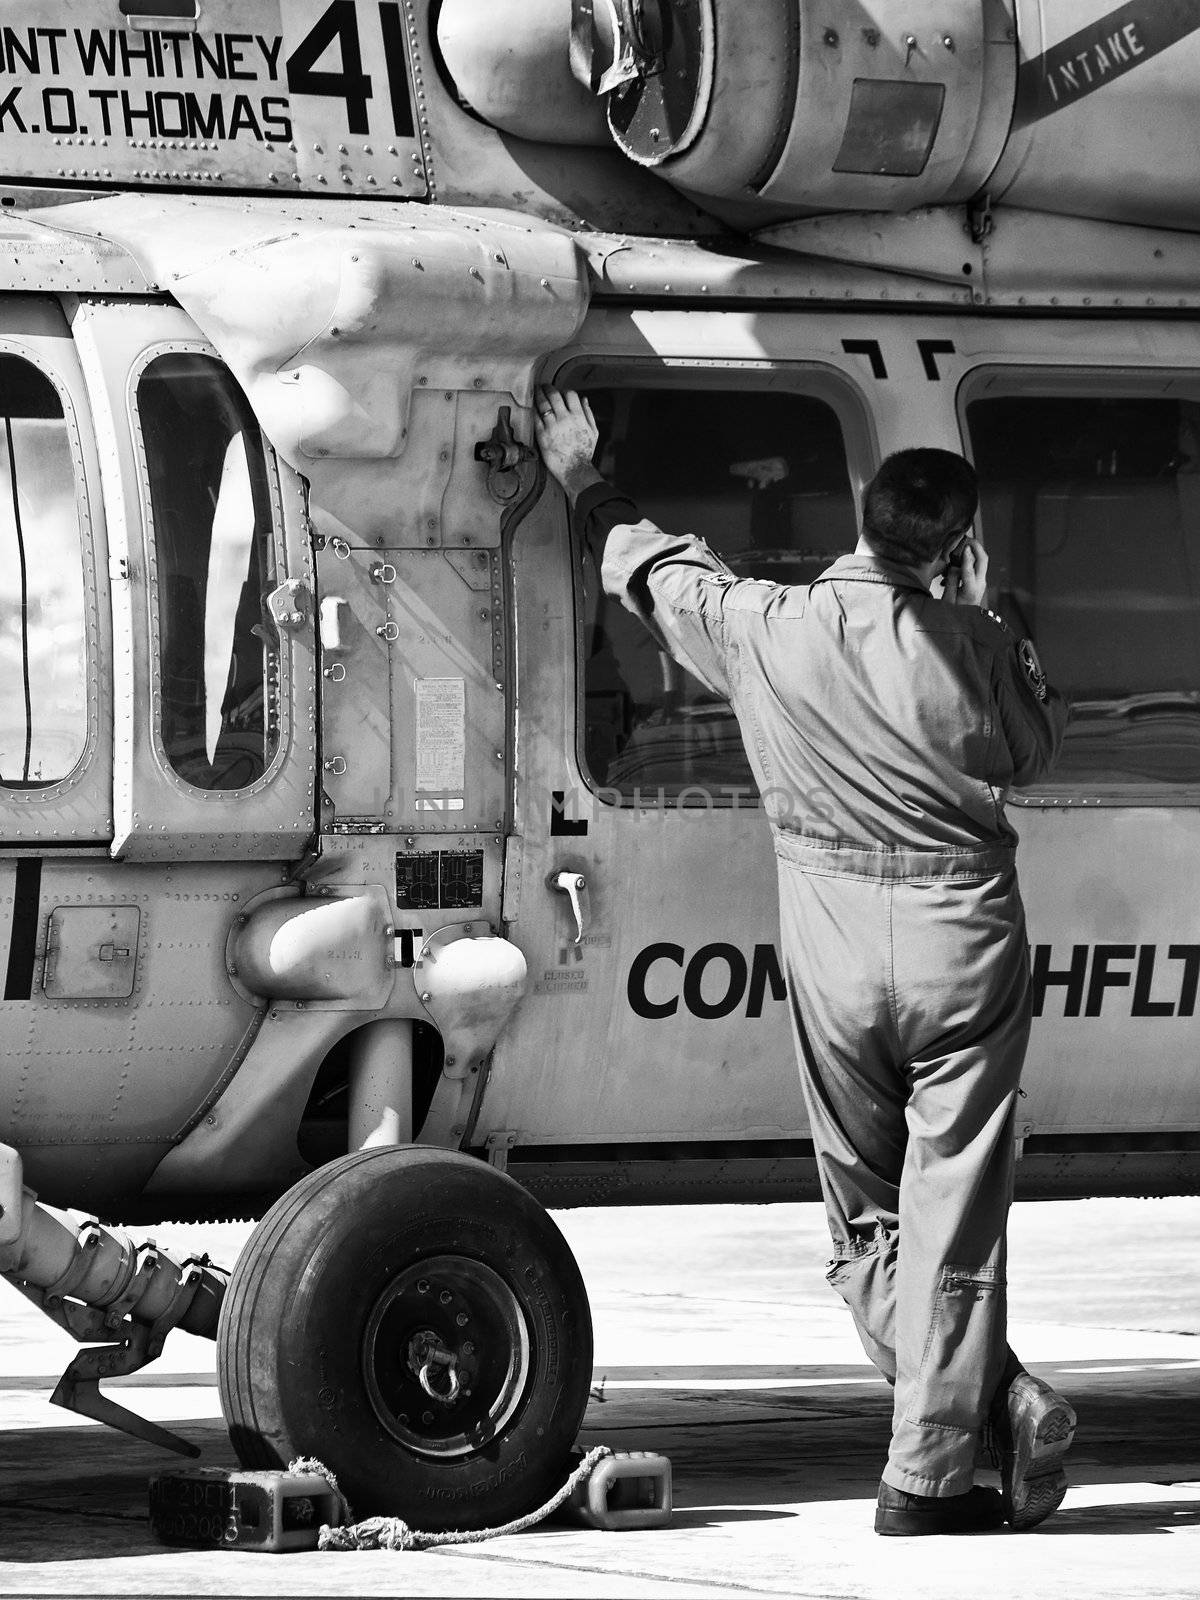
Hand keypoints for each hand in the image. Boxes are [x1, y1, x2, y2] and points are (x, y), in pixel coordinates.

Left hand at [534, 386, 602, 500]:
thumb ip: (589, 413)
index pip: (570, 394)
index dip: (564, 391)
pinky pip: (536, 417)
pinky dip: (533, 410)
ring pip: (543, 404)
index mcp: (579, 416)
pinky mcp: (542, 435)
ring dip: (538, 395)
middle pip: (554, 395)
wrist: (575, 469)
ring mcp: (552, 426)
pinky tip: (532, 407)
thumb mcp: (593, 432)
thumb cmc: (584, 453)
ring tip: (536, 392)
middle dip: (548, 388)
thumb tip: (584, 399)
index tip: (560, 392)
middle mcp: (565, 419)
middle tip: (544, 386)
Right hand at [942, 536, 988, 606]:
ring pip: (981, 561)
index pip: (970, 569)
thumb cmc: (955, 612)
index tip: (964, 546)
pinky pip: (976, 567)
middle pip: (983, 559)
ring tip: (962, 547)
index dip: (967, 557)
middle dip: (977, 546)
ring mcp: (982, 582)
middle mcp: (980, 584)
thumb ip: (951, 579)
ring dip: (973, 552)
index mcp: (971, 589)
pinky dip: (969, 561)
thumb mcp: (948, 597)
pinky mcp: (980, 581)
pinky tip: (958, 563)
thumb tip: (955, 565)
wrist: (965, 622)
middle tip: (967, 539)